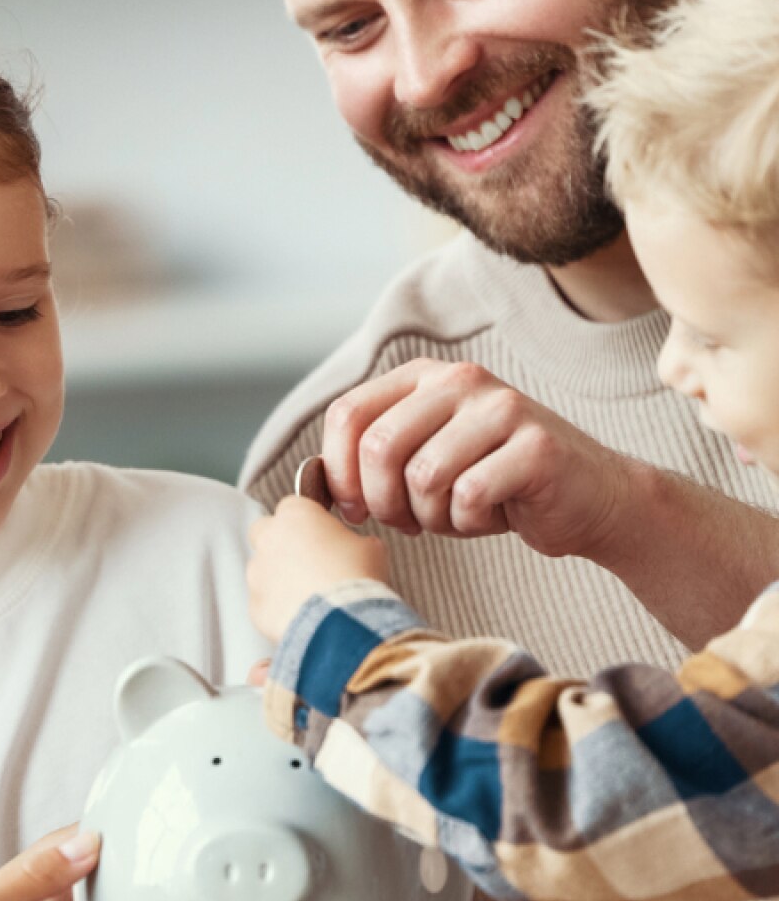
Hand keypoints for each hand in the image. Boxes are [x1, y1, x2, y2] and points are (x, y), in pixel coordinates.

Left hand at [248, 498, 388, 642]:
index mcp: (296, 514)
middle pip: (264, 531)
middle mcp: (270, 539)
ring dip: (279, 578)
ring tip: (309, 595)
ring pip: (261, 569)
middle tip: (305, 561)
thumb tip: (356, 549)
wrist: (343, 621)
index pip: (293, 505)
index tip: (320, 534)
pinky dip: (278, 608)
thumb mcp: (370, 548)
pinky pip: (264, 603)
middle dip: (280, 542)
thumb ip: (354, 541)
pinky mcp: (255, 604)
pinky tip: (303, 616)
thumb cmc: (358, 578)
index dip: (307, 521)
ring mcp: (257, 573)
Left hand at [321, 358, 632, 557]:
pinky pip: (469, 496)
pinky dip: (468, 523)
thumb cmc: (492, 485)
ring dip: (430, 516)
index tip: (352, 509)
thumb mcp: (423, 461)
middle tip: (405, 522)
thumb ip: (374, 459)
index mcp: (422, 378)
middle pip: (379, 446)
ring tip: (454, 515)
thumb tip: (313, 484)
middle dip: (381, 502)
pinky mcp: (536, 445)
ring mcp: (500, 407)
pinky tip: (490, 516)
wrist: (588, 498)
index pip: (348, 414)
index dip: (338, 471)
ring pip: (423, 476)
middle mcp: (459, 380)